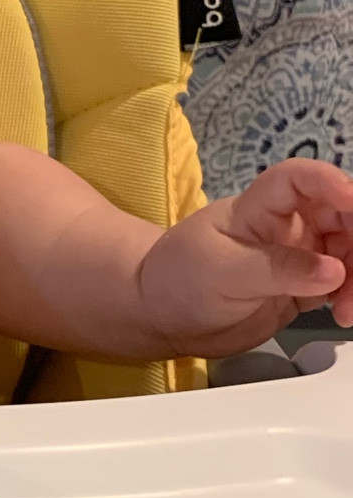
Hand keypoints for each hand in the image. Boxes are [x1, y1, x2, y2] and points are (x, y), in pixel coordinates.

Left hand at [139, 158, 352, 355]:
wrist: (164, 318)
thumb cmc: (179, 279)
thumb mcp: (222, 272)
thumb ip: (277, 269)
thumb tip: (334, 271)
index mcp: (259, 208)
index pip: (299, 179)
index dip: (329, 182)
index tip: (351, 201)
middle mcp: (286, 225)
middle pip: (340, 214)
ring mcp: (299, 256)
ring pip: (348, 251)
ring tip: (346, 308)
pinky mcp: (305, 287)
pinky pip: (343, 284)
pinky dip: (351, 296)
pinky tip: (343, 314)